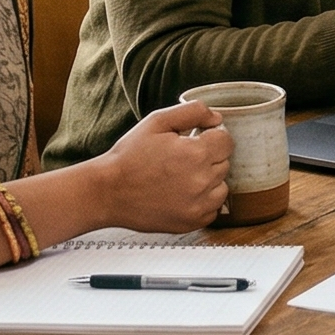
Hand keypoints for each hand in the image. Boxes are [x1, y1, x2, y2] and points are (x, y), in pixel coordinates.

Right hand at [95, 100, 230, 232]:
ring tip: (180, 177)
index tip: (196, 140)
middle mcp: (202, 181)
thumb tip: (217, 118)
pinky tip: (181, 194)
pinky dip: (202, 201)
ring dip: (209, 180)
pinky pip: (213, 208)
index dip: (211, 136)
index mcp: (196, 154)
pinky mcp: (193, 222)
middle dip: (208, 157)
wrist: (107, 192)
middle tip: (180, 159)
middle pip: (224, 162)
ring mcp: (199, 205)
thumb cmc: (129, 157)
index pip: (226, 140)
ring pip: (222, 186)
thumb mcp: (157, 122)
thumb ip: (192, 112)